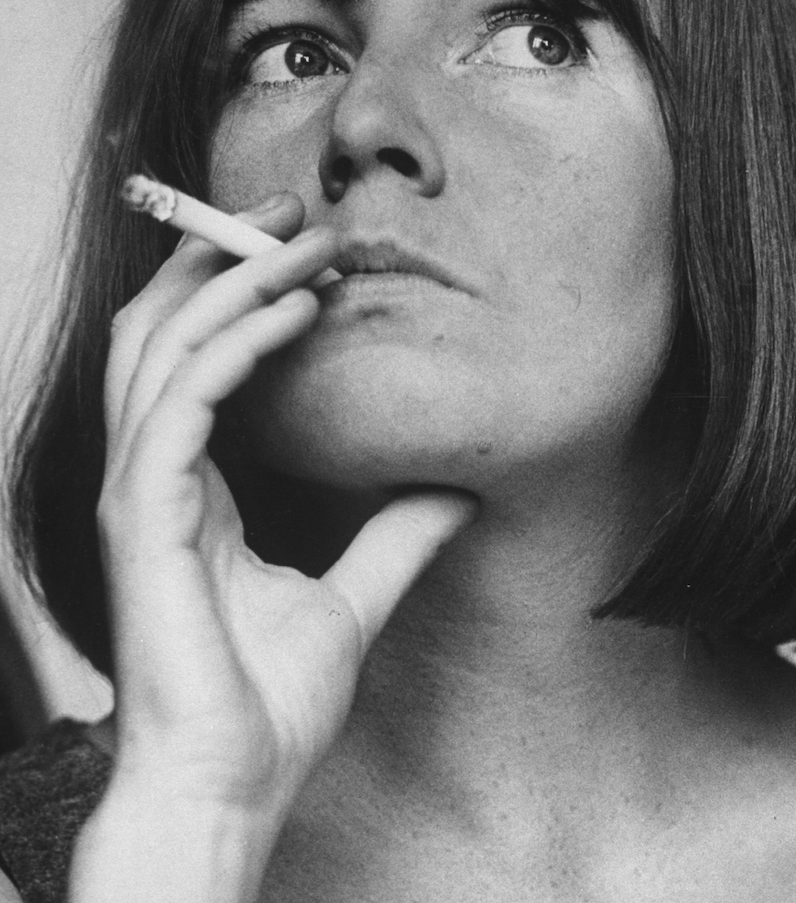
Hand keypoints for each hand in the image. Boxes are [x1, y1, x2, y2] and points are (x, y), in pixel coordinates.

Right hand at [71, 195, 474, 901]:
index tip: (306, 253)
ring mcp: (139, 492)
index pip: (192, 359)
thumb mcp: (350, 597)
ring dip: (230, 283)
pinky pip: (179, 399)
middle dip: (220, 259)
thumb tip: (455, 489)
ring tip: (301, 242)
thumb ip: (394, 537)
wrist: (231, 784)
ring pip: (161, 346)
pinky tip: (290, 313)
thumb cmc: (268, 703)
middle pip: (162, 330)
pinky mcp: (143, 513)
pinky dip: (230, 345)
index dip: (238, 294)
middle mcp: (154, 477)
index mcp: (190, 489)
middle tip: (291, 211)